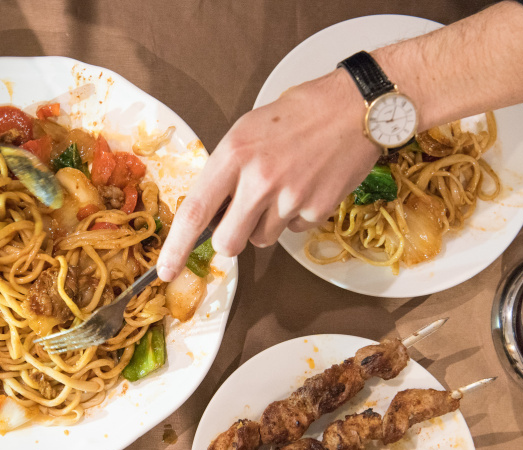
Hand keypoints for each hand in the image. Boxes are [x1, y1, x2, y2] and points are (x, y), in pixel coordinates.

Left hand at [156, 69, 378, 280]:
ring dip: (266, 225)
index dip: (177, 247)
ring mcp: (290, 197)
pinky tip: (307, 187)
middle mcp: (259, 179)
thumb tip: (211, 211)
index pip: (195, 211)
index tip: (165, 269)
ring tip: (283, 188)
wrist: (357, 107)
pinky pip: (294, 230)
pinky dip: (296, 217)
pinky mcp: (317, 209)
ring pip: (262, 239)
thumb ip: (227, 170)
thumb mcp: (249, 130)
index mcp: (234, 154)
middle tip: (239, 222)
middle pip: (228, 242)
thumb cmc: (300, 113)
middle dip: (229, 240)